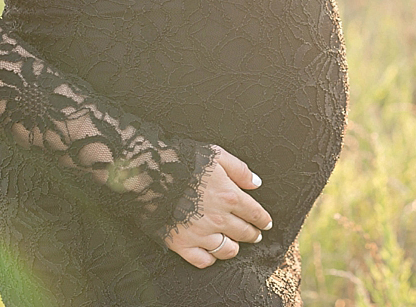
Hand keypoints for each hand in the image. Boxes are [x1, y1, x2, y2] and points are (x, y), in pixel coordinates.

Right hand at [162, 144, 272, 268]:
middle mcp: (219, 219)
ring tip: (234, 245)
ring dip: (233, 248)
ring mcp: (201, 234)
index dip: (263, 220)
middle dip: (252, 235)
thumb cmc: (183, 161)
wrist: (150, 173)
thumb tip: (256, 183)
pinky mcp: (182, 244)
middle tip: (255, 235)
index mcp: (230, 197)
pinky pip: (203, 260)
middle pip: (244, 233)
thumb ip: (239, 170)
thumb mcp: (216, 155)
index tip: (266, 224)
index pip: (255, 214)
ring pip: (227, 250)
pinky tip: (211, 252)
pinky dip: (210, 258)